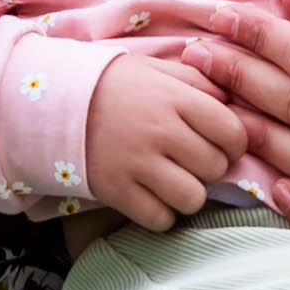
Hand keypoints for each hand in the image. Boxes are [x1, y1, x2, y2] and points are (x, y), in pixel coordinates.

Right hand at [84, 56, 246, 229]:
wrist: (54, 103)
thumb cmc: (113, 85)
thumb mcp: (155, 69)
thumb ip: (197, 81)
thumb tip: (233, 101)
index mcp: (174, 98)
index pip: (232, 131)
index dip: (234, 142)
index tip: (222, 143)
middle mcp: (160, 132)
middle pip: (215, 168)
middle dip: (210, 168)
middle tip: (191, 161)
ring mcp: (137, 164)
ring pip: (192, 198)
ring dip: (189, 194)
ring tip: (174, 181)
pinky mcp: (116, 191)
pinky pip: (160, 219)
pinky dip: (162, 214)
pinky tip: (153, 197)